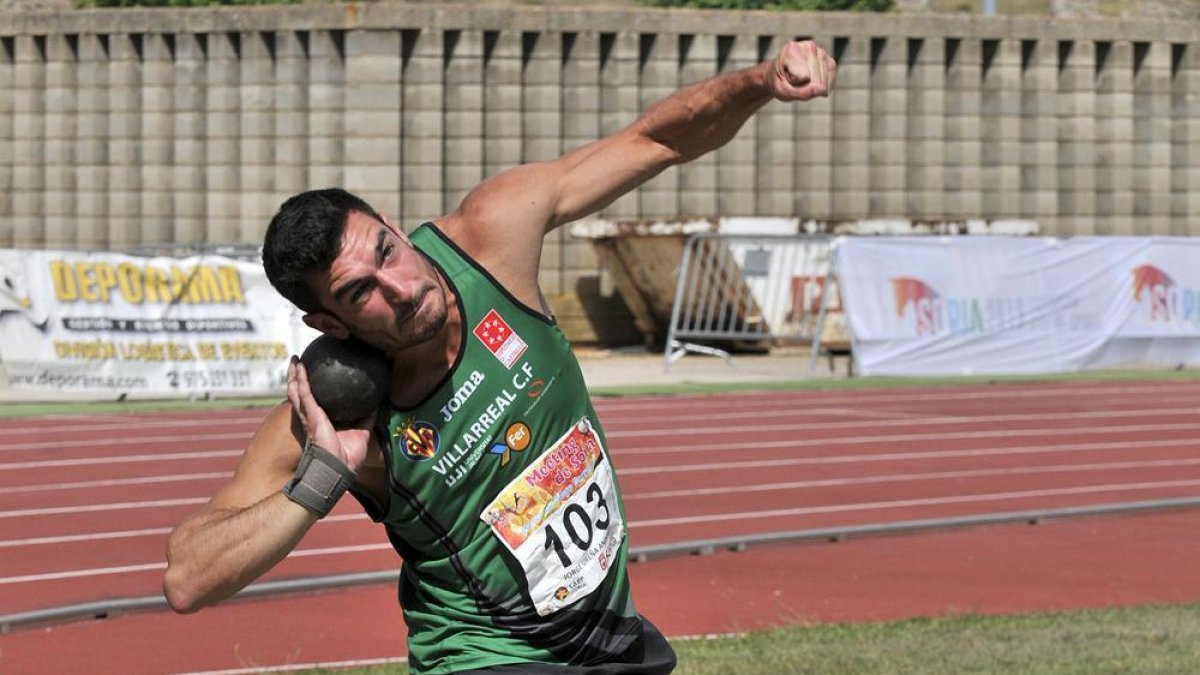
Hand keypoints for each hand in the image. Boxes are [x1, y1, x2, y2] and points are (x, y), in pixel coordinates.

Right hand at [286, 356, 374, 472]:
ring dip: (294, 375)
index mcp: (324, 421)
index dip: (314, 390)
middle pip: (302, 394)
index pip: (316, 402)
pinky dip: (300, 379)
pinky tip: (299, 366)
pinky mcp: (310, 414)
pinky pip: (303, 392)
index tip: (317, 376)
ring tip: (295, 360)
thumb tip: (377, 403)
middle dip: (299, 379)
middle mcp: (313, 416)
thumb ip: (367, 417)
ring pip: (297, 391)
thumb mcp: (362, 432)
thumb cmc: (348, 456)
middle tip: (300, 364)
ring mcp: (309, 414)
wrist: (339, 467)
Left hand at [768, 40, 835, 101]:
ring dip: (815, 87)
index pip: (803, 77)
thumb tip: (822, 90)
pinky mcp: (828, 59)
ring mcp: (820, 51)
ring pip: (824, 80)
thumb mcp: (784, 92)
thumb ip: (802, 93)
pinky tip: (813, 83)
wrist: (780, 74)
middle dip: (807, 87)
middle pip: (816, 79)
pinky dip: (824, 86)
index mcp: (791, 50)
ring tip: (803, 80)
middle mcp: (808, 46)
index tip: (786, 78)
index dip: (795, 84)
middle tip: (795, 81)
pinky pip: (831, 78)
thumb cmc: (779, 82)